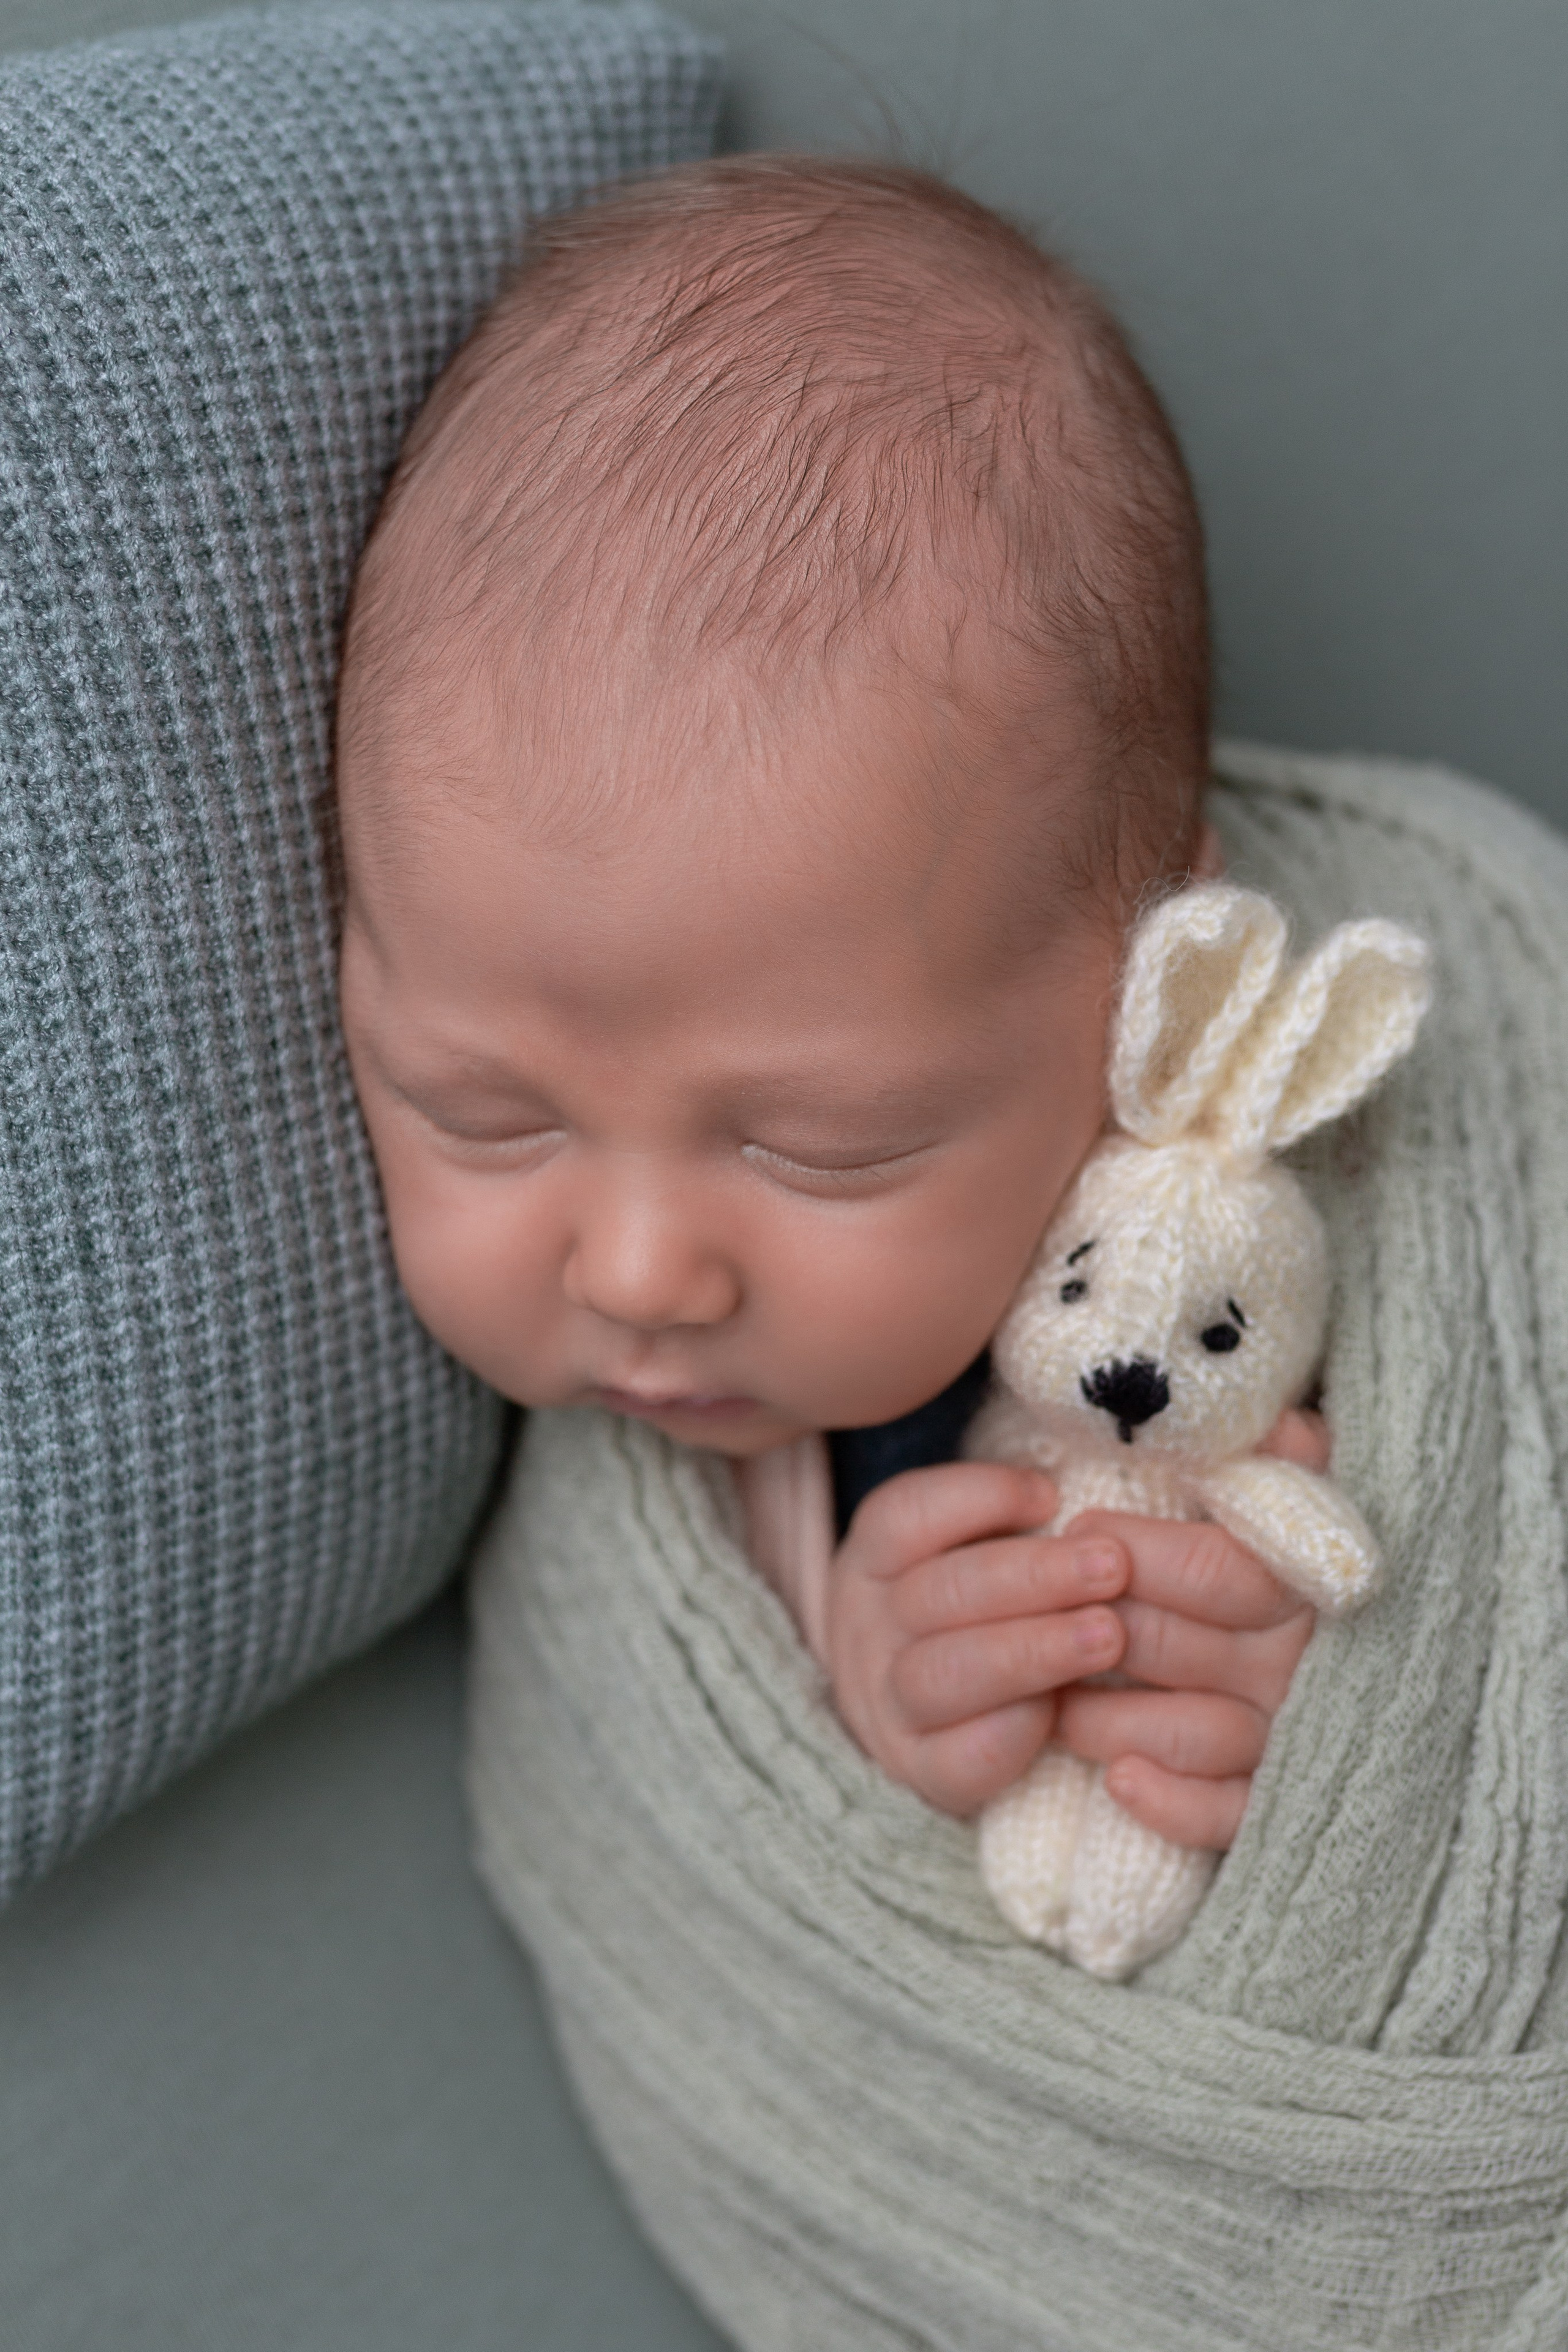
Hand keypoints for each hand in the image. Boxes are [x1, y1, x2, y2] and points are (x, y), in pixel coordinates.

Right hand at [824, 1461, 1129, 1816]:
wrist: (921, 1718)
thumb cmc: (973, 1610)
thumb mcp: (970, 1552)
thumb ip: (1012, 1527)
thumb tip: (1083, 1504)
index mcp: (875, 1558)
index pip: (905, 1515)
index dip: (978, 1498)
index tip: (1050, 1497)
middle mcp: (868, 1627)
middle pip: (939, 1593)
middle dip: (1034, 1576)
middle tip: (1113, 1566)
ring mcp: (887, 1703)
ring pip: (946, 1673)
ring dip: (1033, 1650)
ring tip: (1109, 1636)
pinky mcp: (920, 1771)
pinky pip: (959, 1759)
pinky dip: (1012, 1733)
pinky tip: (1061, 1711)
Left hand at [1053, 1406, 1326, 1847]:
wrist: (1314, 1644)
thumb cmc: (1275, 1550)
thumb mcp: (1282, 1491)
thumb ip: (1283, 1458)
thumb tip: (1285, 1429)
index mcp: (1303, 1581)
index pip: (1215, 1570)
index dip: (1139, 1553)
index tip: (1080, 1529)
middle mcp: (1302, 1661)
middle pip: (1183, 1648)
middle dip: (1104, 1630)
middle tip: (1053, 1617)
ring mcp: (1292, 1735)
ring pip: (1196, 1734)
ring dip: (1110, 1720)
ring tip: (1059, 1702)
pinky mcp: (1279, 1802)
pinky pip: (1230, 1817)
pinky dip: (1173, 1804)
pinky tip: (1117, 1783)